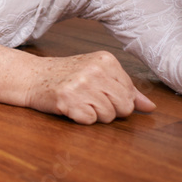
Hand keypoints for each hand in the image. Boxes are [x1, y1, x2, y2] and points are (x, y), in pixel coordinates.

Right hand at [25, 51, 155, 124]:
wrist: (31, 76)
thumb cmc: (66, 76)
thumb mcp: (97, 75)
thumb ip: (126, 90)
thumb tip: (150, 107)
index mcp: (106, 60)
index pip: (130, 94)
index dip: (115, 99)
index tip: (97, 90)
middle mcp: (95, 70)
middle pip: (124, 107)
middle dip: (108, 109)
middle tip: (88, 98)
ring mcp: (81, 84)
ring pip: (108, 116)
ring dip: (93, 114)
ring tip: (78, 101)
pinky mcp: (68, 100)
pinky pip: (89, 121)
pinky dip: (80, 118)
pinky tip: (69, 106)